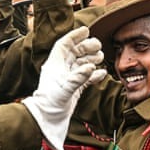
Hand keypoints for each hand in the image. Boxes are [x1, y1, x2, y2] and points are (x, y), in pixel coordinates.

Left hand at [22, 26, 106, 149]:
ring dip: (91, 59)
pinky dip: (93, 75)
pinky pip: (85, 77)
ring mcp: (67, 78)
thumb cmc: (51, 104)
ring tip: (101, 57)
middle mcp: (61, 70)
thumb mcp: (65, 89)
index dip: (74, 36)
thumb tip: (91, 67)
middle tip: (98, 45)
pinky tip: (101, 73)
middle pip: (74, 52)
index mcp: (54, 65)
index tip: (86, 30)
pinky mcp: (73, 88)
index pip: (64, 45)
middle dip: (86, 47)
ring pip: (81, 63)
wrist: (48, 120)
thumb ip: (78, 78)